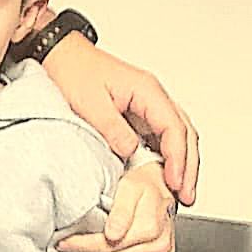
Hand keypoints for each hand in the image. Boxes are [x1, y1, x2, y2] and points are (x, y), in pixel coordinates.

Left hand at [42, 37, 199, 204]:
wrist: (62, 56)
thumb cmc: (74, 71)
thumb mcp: (89, 103)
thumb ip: (113, 128)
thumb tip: (132, 153)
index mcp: (147, 90)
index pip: (174, 127)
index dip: (178, 158)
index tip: (175, 183)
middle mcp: (154, 96)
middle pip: (184, 133)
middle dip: (189, 167)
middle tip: (187, 196)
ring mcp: (149, 105)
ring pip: (178, 136)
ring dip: (182, 164)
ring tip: (182, 192)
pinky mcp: (140, 113)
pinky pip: (162, 136)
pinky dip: (168, 157)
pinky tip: (165, 176)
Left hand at [58, 162, 176, 251]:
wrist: (161, 188)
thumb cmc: (143, 186)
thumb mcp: (129, 187)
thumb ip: (120, 211)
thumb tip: (112, 235)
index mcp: (149, 228)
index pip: (108, 244)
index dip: (83, 245)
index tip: (64, 243)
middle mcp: (159, 246)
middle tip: (65, 250)